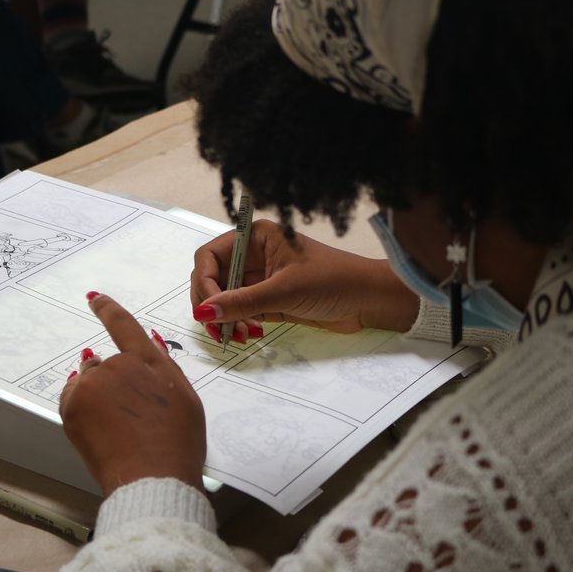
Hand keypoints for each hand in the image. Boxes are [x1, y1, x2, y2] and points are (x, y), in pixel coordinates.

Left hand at [60, 293, 205, 496]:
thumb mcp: (185, 398)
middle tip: (130, 416)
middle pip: (104, 362)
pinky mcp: (73, 407)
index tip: (94, 298)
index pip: (123, 325)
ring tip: (117, 428)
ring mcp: (92, 385)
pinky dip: (81, 408)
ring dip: (97, 395)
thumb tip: (149, 342)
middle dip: (111, 380)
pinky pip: (73, 398)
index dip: (107, 309)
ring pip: (87, 382)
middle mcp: (117, 365)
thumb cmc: (177, 444)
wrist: (152, 478)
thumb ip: (164, 366)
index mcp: (148, 360)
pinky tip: (102, 430)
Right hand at [190, 220, 418, 335]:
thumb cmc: (334, 281)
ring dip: (226, 319)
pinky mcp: (269, 300)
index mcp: (256, 237)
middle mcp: (254, 255)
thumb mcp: (284, 290)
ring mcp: (261, 279)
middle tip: (218, 329)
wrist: (368, 300)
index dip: (204, 282)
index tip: (208, 309)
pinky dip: (239, 324)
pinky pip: (241, 312)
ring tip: (241, 335)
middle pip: (213, 279)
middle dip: (213, 305)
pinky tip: (249, 334)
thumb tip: (205, 312)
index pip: (210, 256)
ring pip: (225, 299)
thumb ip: (242, 302)